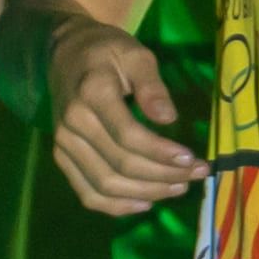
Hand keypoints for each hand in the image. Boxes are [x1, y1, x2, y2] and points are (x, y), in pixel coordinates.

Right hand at [44, 24, 203, 220]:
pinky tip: (146, 203)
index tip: (192, 159)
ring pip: (105, 185)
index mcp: (92, 94)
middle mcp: (72, 124)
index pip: (128, 136)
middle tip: (197, 173)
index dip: (162, 153)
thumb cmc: (109, 52)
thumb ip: (153, 86)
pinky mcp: (62, 157)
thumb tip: (168, 119)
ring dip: (146, 193)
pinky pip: (87, 192)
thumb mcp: (136, 55)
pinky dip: (116, 206)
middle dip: (163, 175)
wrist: (66, 53)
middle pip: (120, 164)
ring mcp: (63, 144)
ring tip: (179, 187)